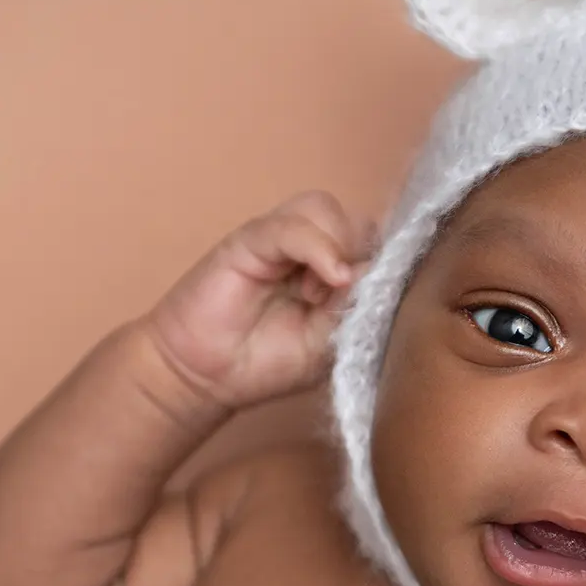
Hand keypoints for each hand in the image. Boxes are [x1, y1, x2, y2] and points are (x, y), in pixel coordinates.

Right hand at [143, 191, 378, 412]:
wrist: (203, 376)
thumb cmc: (264, 363)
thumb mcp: (328, 343)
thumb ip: (355, 305)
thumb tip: (376, 269)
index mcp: (329, 269)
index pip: (372, 241)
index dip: (382, 262)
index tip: (372, 300)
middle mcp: (306, 247)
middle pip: (353, 218)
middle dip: (358, 254)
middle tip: (338, 300)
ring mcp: (278, 240)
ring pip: (325, 209)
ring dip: (336, 248)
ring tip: (319, 296)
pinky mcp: (251, 239)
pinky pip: (292, 225)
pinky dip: (318, 247)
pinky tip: (325, 279)